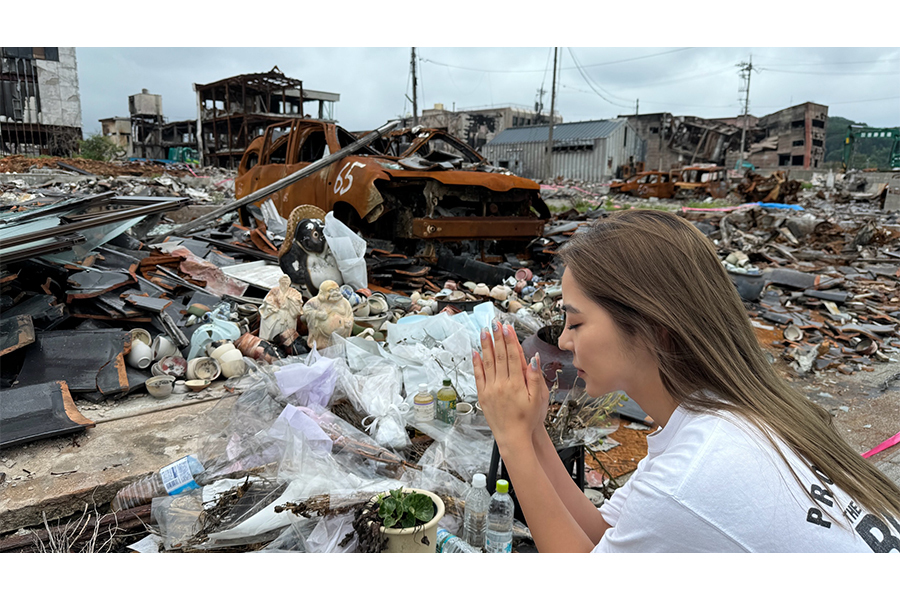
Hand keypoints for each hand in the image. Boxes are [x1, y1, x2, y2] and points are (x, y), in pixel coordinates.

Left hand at [473, 320, 549, 447]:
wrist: (513, 437)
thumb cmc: (528, 419)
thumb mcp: (538, 398)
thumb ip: (534, 377)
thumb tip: (533, 358)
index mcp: (516, 384)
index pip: (512, 356)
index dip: (510, 340)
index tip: (507, 327)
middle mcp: (502, 384)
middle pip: (499, 356)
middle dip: (497, 337)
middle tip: (494, 323)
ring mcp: (491, 389)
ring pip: (487, 363)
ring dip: (485, 346)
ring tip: (484, 332)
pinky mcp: (483, 395)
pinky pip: (478, 376)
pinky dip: (476, 363)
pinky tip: (475, 352)